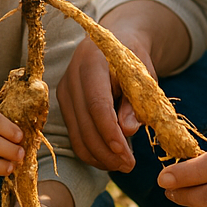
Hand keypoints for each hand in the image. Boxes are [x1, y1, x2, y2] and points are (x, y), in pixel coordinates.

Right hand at [58, 35, 146, 172]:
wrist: (116, 39)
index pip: (97, 104)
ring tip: (123, 165)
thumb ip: (136, 102)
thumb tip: (128, 131)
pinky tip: (110, 158)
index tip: (126, 154)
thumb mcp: (143, 76)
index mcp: (92, 62)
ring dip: (99, 156)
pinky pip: (75, 134)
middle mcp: (72, 77)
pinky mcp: (64, 103)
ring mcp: (64, 91)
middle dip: (106, 151)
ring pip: (76, 134)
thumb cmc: (133, 58)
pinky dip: (92, 150)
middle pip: (84, 124)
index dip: (110, 133)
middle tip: (129, 166)